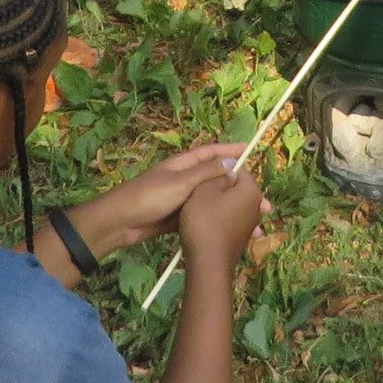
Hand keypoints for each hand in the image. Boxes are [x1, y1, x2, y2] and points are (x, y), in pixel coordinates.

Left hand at [101, 144, 271, 247]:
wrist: (119, 224)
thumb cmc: (148, 197)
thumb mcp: (180, 182)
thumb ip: (205, 173)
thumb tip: (232, 164)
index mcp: (182, 164)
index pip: (211, 152)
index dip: (230, 150)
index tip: (251, 149)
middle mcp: (183, 180)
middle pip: (216, 180)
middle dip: (238, 189)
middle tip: (262, 202)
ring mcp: (180, 200)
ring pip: (211, 202)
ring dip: (231, 210)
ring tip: (254, 222)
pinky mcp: (177, 219)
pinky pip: (202, 218)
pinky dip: (217, 223)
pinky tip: (232, 233)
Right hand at [178, 169, 263, 269]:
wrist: (208, 261)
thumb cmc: (204, 221)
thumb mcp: (202, 190)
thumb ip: (215, 176)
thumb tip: (227, 170)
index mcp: (251, 190)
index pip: (238, 170)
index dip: (219, 170)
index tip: (203, 177)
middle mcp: (257, 205)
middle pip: (237, 188)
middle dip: (221, 188)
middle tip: (199, 194)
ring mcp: (251, 224)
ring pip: (234, 205)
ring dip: (220, 205)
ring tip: (200, 210)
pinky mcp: (242, 238)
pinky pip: (232, 221)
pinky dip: (221, 220)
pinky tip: (207, 226)